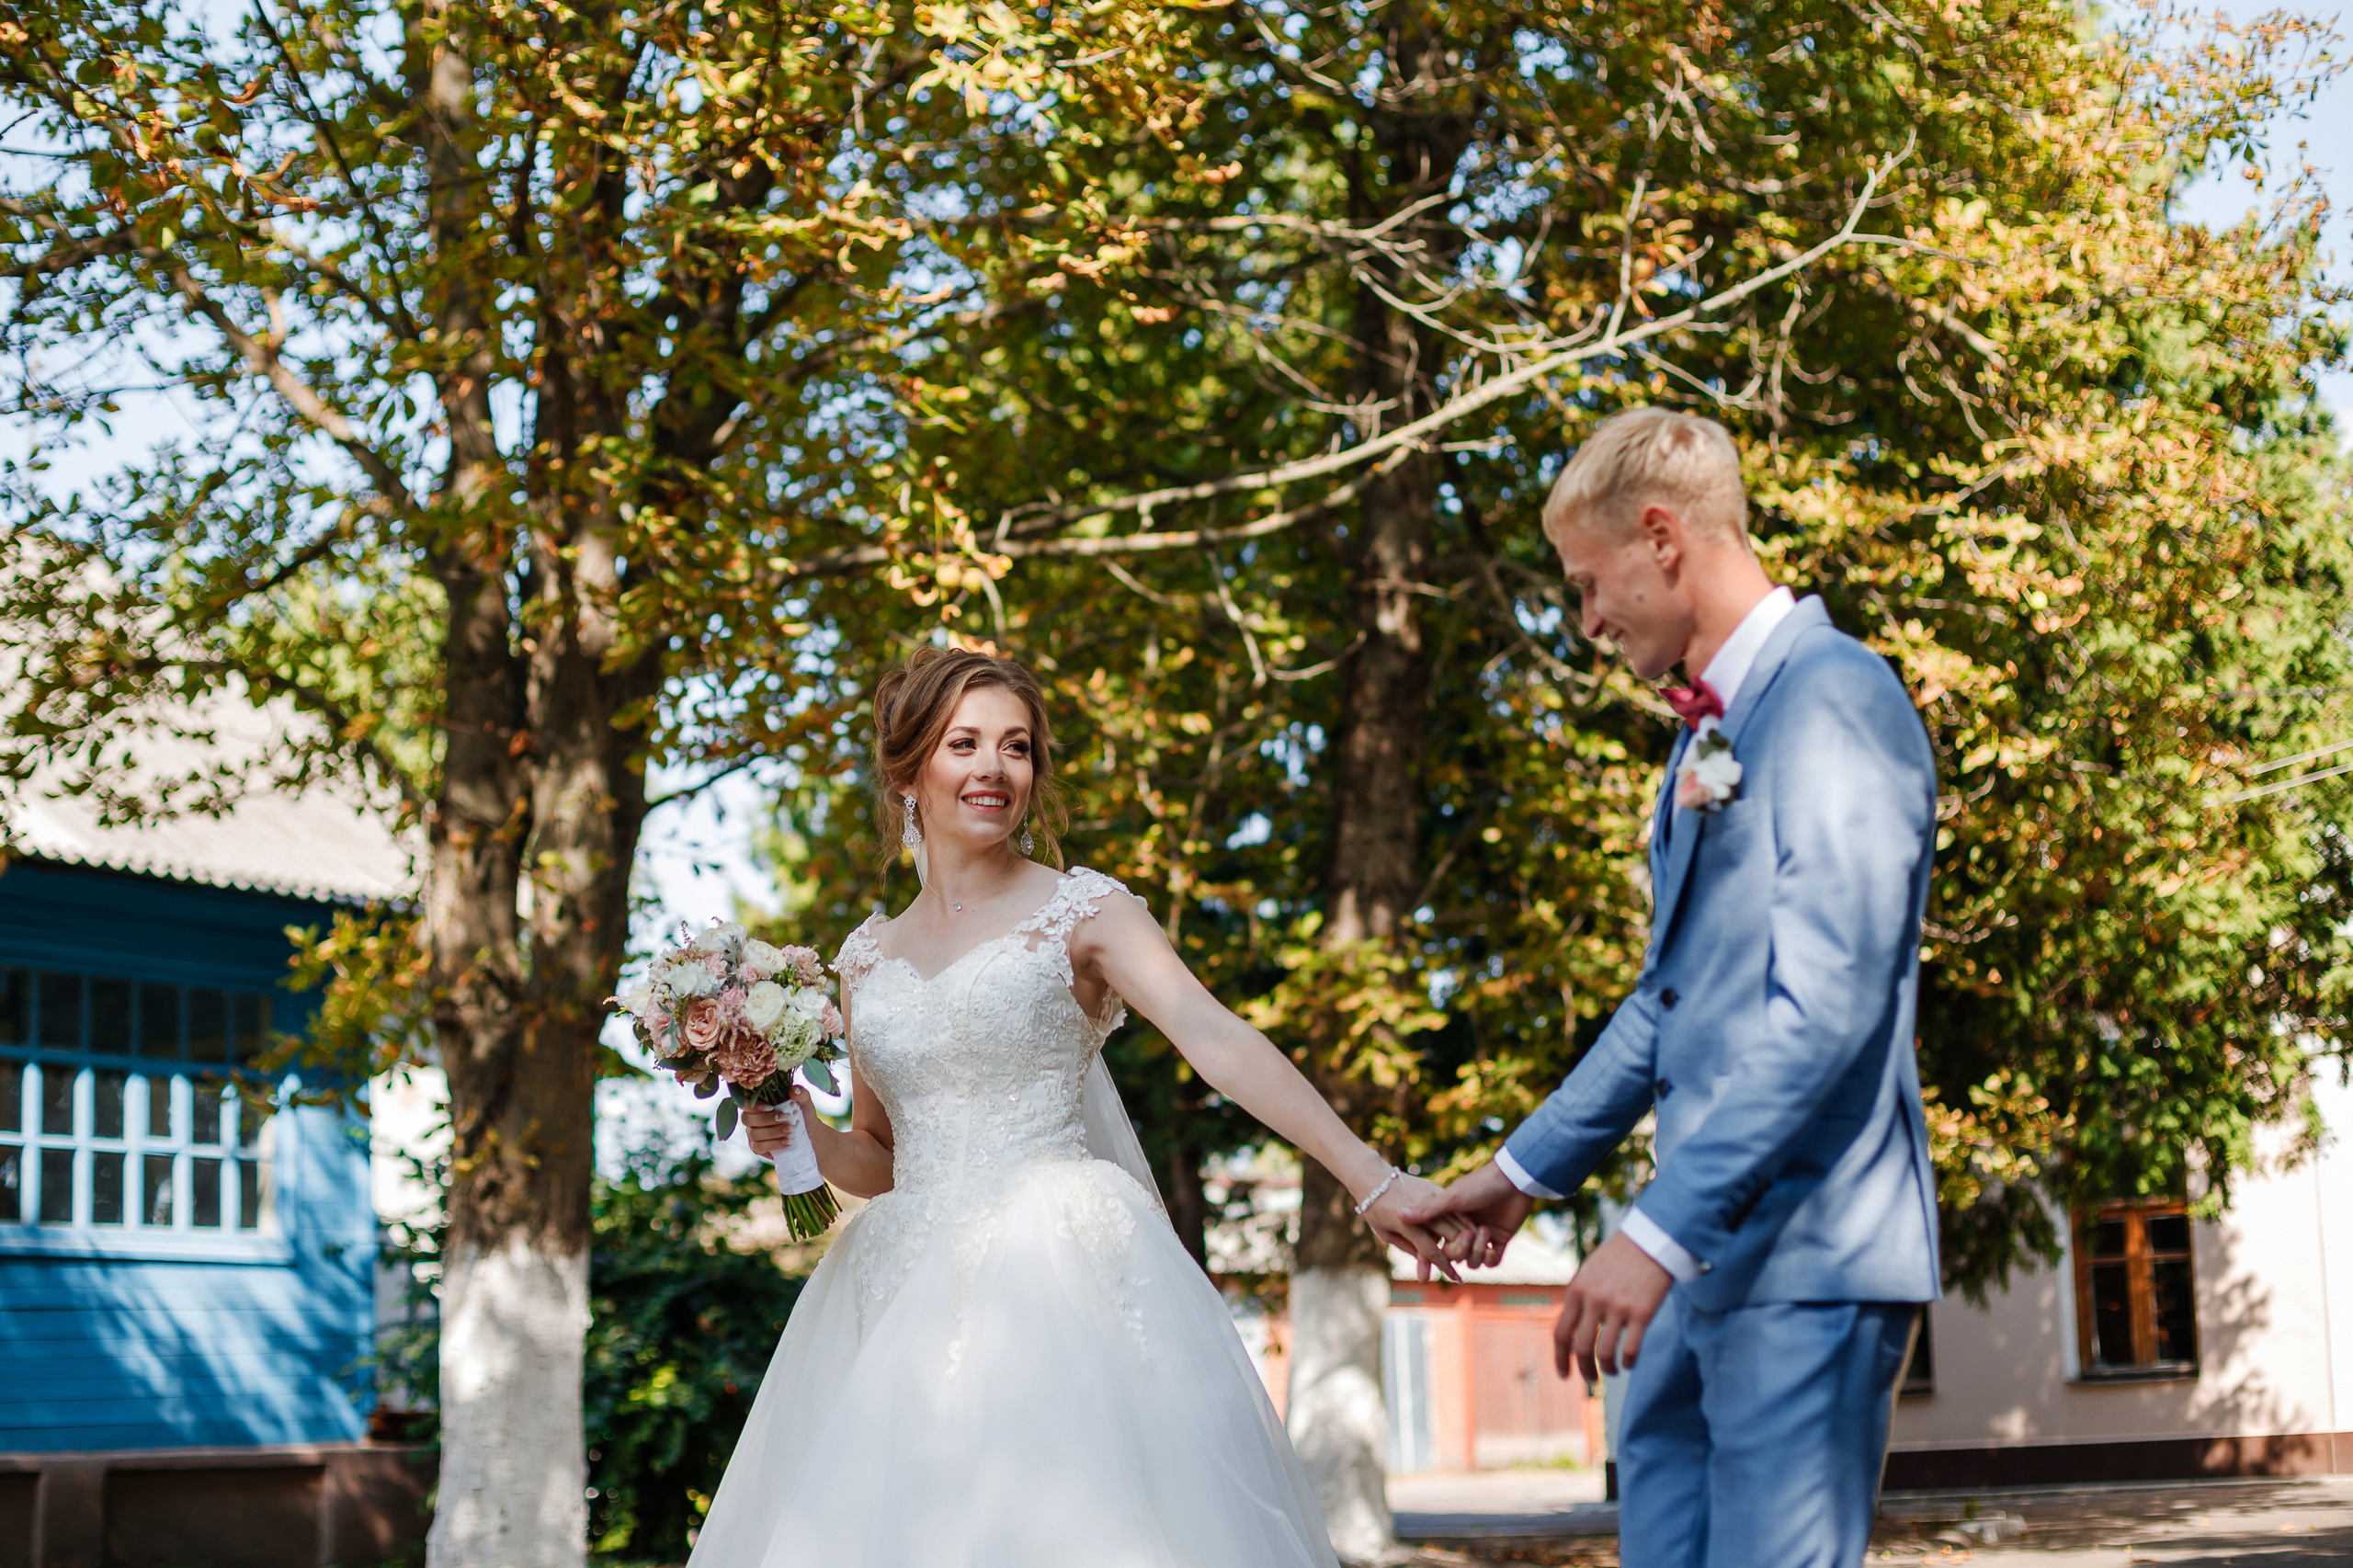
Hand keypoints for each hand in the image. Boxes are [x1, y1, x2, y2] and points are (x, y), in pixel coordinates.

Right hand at [741, 1087, 814, 1159]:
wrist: (810, 1137)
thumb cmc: (803, 1118)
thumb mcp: (806, 1105)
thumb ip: (802, 1095)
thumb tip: (793, 1090)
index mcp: (760, 1105)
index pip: (746, 1103)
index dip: (754, 1105)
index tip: (771, 1107)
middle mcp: (753, 1119)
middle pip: (747, 1118)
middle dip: (766, 1118)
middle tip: (787, 1117)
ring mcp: (754, 1134)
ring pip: (753, 1133)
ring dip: (773, 1132)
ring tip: (791, 1130)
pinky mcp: (759, 1148)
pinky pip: (759, 1147)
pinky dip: (774, 1144)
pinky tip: (788, 1142)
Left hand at [1362, 1173, 1467, 1283]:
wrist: (1372, 1177)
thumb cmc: (1375, 1210)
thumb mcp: (1386, 1234)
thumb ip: (1409, 1249)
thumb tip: (1425, 1270)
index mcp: (1406, 1224)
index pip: (1431, 1250)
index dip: (1444, 1266)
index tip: (1455, 1277)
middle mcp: (1421, 1209)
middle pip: (1450, 1235)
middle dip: (1459, 1253)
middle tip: (1464, 1265)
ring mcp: (1430, 1196)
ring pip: (1455, 1220)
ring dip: (1465, 1237)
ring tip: (1471, 1250)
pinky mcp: (1434, 1188)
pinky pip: (1453, 1207)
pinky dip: (1463, 1220)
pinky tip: (1469, 1231)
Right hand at [1398, 1160, 1534, 1272]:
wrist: (1513, 1180)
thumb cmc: (1479, 1185)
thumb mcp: (1451, 1198)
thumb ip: (1427, 1210)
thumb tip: (1398, 1214)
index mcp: (1450, 1220)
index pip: (1434, 1245)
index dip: (1428, 1259)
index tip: (1423, 1274)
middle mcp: (1464, 1230)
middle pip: (1454, 1255)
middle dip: (1459, 1250)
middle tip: (1470, 1234)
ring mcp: (1482, 1236)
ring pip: (1472, 1260)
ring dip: (1477, 1251)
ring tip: (1485, 1231)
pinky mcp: (1500, 1240)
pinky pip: (1492, 1262)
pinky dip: (1491, 1259)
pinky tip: (1493, 1249)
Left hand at [1554, 1231, 1672, 1380]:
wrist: (1650, 1239)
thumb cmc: (1619, 1256)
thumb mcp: (1589, 1271)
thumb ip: (1579, 1297)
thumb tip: (1571, 1327)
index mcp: (1577, 1290)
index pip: (1561, 1333)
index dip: (1560, 1358)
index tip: (1563, 1375)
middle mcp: (1593, 1301)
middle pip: (1582, 1348)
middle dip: (1584, 1370)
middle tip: (1591, 1380)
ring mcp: (1617, 1307)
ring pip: (1605, 1354)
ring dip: (1608, 1369)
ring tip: (1612, 1371)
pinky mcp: (1641, 1313)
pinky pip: (1630, 1350)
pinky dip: (1628, 1362)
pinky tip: (1629, 1363)